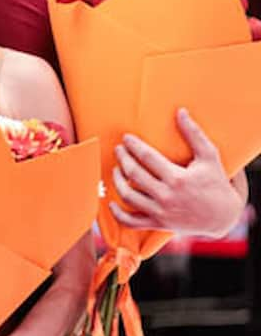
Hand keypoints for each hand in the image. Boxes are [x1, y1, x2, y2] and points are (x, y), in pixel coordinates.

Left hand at [110, 108, 243, 235]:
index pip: (147, 157)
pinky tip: (111, 202)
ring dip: (116, 181)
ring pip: (128, 196)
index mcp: (178, 178)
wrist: (224, 217)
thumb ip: (194, 134)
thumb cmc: (216, 184)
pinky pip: (131, 222)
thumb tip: (180, 111)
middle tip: (119, 149)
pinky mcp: (158, 224)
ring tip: (116, 169)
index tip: (126, 138)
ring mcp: (161, 212)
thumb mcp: (209, 158)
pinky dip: (118, 214)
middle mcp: (167, 196)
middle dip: (123, 159)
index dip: (133, 145)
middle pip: (134, 174)